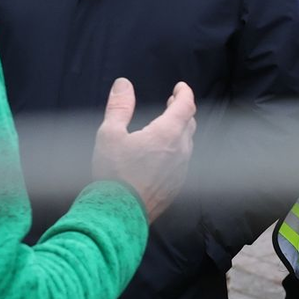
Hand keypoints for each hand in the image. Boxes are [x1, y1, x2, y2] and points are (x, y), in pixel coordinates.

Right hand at [92, 79, 195, 223]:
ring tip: (166, 126)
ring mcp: (181, 171)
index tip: (180, 87)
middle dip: (182, 110)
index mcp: (167, 134)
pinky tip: (162, 154)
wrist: (119, 215)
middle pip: (189, 123)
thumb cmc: (113, 173)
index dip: (185, 93)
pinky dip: (176, 150)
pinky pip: (182, 162)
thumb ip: (119, 106)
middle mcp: (180, 151)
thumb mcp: (110, 134)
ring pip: (187, 144)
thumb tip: (123, 83)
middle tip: (172, 103)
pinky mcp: (176, 187)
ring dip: (180, 131)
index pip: (186, 106)